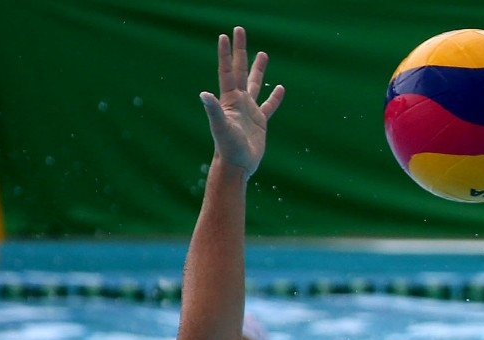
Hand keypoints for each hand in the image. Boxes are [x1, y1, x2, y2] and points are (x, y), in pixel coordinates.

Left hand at [199, 27, 284, 176]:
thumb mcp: (221, 127)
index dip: (226, 54)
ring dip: (258, 69)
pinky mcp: (260, 122)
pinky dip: (274, 97)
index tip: (226, 36)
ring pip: (255, 84)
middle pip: (240, 70)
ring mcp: (249, 111)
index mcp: (229, 99)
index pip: (227, 71)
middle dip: (240, 51)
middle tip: (240, 30)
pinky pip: (269, 106)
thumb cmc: (228, 147)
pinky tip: (280, 88)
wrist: (237, 165)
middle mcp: (239, 101)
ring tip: (263, 53)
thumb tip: (204, 94)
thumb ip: (213, 110)